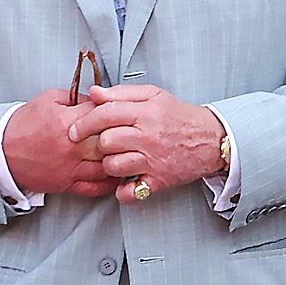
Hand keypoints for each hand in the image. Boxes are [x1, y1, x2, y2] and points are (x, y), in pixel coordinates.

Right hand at [3, 88, 122, 197]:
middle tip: (129, 134)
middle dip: (120, 137)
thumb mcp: (47, 99)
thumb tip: (97, 99)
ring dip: (119, 162)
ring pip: (105, 168)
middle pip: (108, 142)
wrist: (1, 150)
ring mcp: (69, 168)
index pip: (100, 114)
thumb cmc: (24, 124)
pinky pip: (94, 188)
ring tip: (127, 156)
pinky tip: (115, 176)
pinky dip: (108, 184)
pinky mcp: (66, 184)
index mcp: (65, 122)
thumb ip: (74, 98)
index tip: (116, 111)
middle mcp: (71, 147)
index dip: (111, 111)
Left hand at [68, 84, 224, 203]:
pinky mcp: (160, 181)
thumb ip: (121, 93)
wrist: (212, 139)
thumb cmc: (178, 115)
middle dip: (97, 144)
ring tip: (115, 159)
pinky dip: (123, 191)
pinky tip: (124, 183)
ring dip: (108, 165)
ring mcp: (154, 161)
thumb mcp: (152, 95)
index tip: (73, 129)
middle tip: (100, 144)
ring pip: (114, 166)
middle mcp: (148, 136)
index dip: (84, 122)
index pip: (104, 115)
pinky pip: (131, 192)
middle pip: (106, 142)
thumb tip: (94, 92)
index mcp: (144, 112)